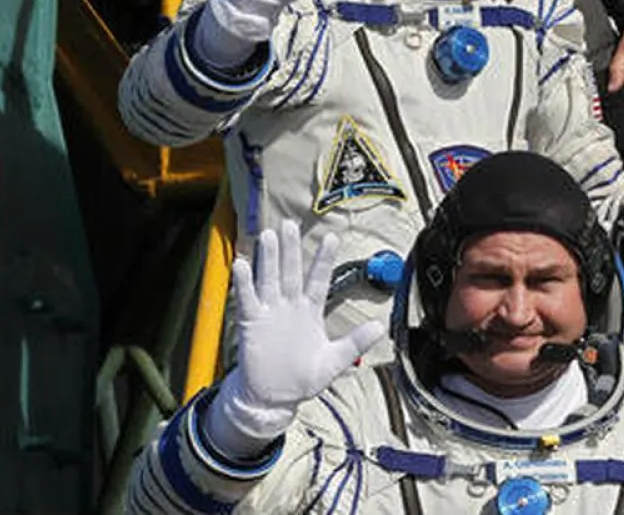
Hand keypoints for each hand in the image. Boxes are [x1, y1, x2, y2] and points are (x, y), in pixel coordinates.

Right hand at [204, 220, 385, 456]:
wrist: (273, 398)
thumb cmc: (302, 378)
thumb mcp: (334, 362)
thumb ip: (355, 343)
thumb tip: (381, 326)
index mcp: (311, 311)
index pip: (319, 279)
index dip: (324, 259)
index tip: (332, 237)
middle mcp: (290, 306)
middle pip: (291, 271)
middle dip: (291, 249)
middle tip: (290, 224)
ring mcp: (270, 312)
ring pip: (269, 279)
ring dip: (268, 258)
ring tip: (268, 235)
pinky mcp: (251, 323)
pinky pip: (247, 299)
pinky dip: (244, 283)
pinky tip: (242, 264)